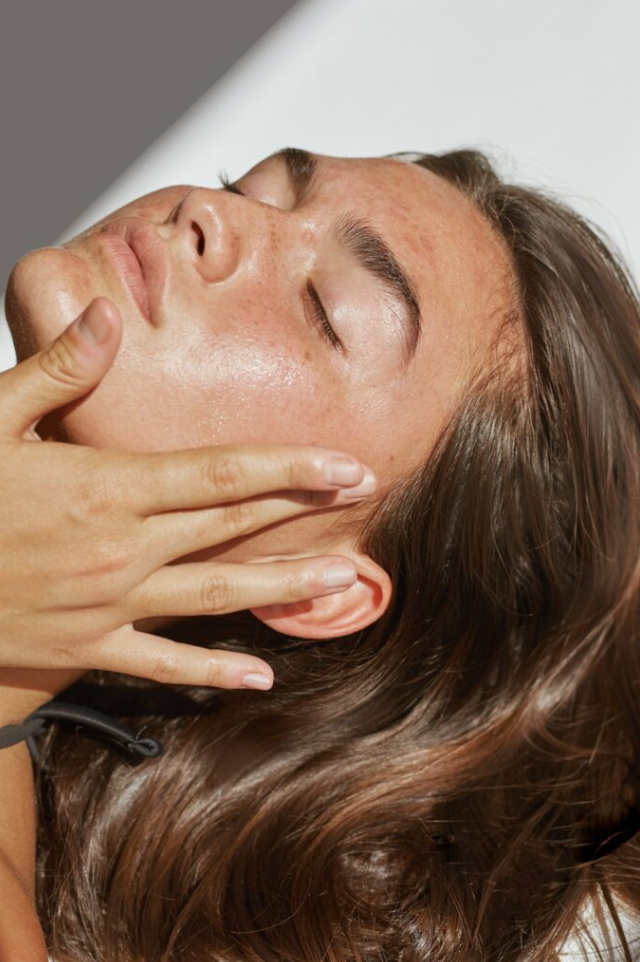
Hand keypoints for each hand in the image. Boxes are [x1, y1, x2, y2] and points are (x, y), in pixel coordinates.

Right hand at [0, 297, 375, 692]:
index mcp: (104, 488)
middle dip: (304, 509)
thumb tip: (108, 312)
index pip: (218, 473)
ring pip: (216, 595)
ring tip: (344, 582)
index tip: (345, 463)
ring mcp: (108, 604)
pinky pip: (160, 663)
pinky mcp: (86, 648)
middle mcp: (120, 549)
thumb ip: (57, 370)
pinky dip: (211, 671)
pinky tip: (259, 675)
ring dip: (284, 587)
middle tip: (364, 496)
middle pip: (232, 526)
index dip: (288, 467)